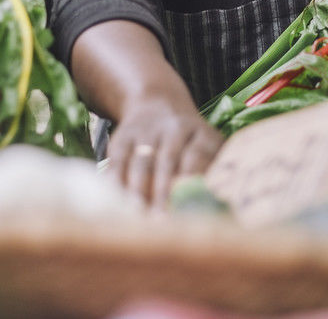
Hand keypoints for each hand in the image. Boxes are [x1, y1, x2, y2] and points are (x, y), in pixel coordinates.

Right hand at [107, 96, 222, 207]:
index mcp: (202, 134)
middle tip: (160, 223)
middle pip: (168, 161)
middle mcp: (175, 128)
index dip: (191, 180)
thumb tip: (212, 207)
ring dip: (138, 192)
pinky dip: (116, 183)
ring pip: (142, 163)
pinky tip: (116, 203)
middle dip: (163, 194)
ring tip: (137, 218)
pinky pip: (118, 161)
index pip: (198, 155)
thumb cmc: (190, 144)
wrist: (158, 104)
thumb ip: (212, 173)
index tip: (189, 207)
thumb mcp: (209, 149)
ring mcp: (147, 131)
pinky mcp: (123, 136)